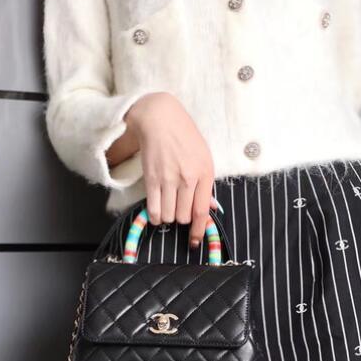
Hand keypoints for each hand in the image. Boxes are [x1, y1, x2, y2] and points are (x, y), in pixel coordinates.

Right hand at [124, 92, 216, 247]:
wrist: (160, 119)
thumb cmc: (185, 137)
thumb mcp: (204, 158)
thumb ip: (206, 184)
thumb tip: (209, 208)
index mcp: (204, 173)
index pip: (202, 211)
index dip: (199, 230)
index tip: (195, 241)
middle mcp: (187, 178)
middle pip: (183, 216)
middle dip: (181, 218)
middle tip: (179, 208)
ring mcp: (168, 179)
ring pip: (168, 216)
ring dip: (168, 217)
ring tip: (167, 207)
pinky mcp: (152, 179)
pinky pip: (153, 209)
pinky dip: (155, 216)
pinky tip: (156, 213)